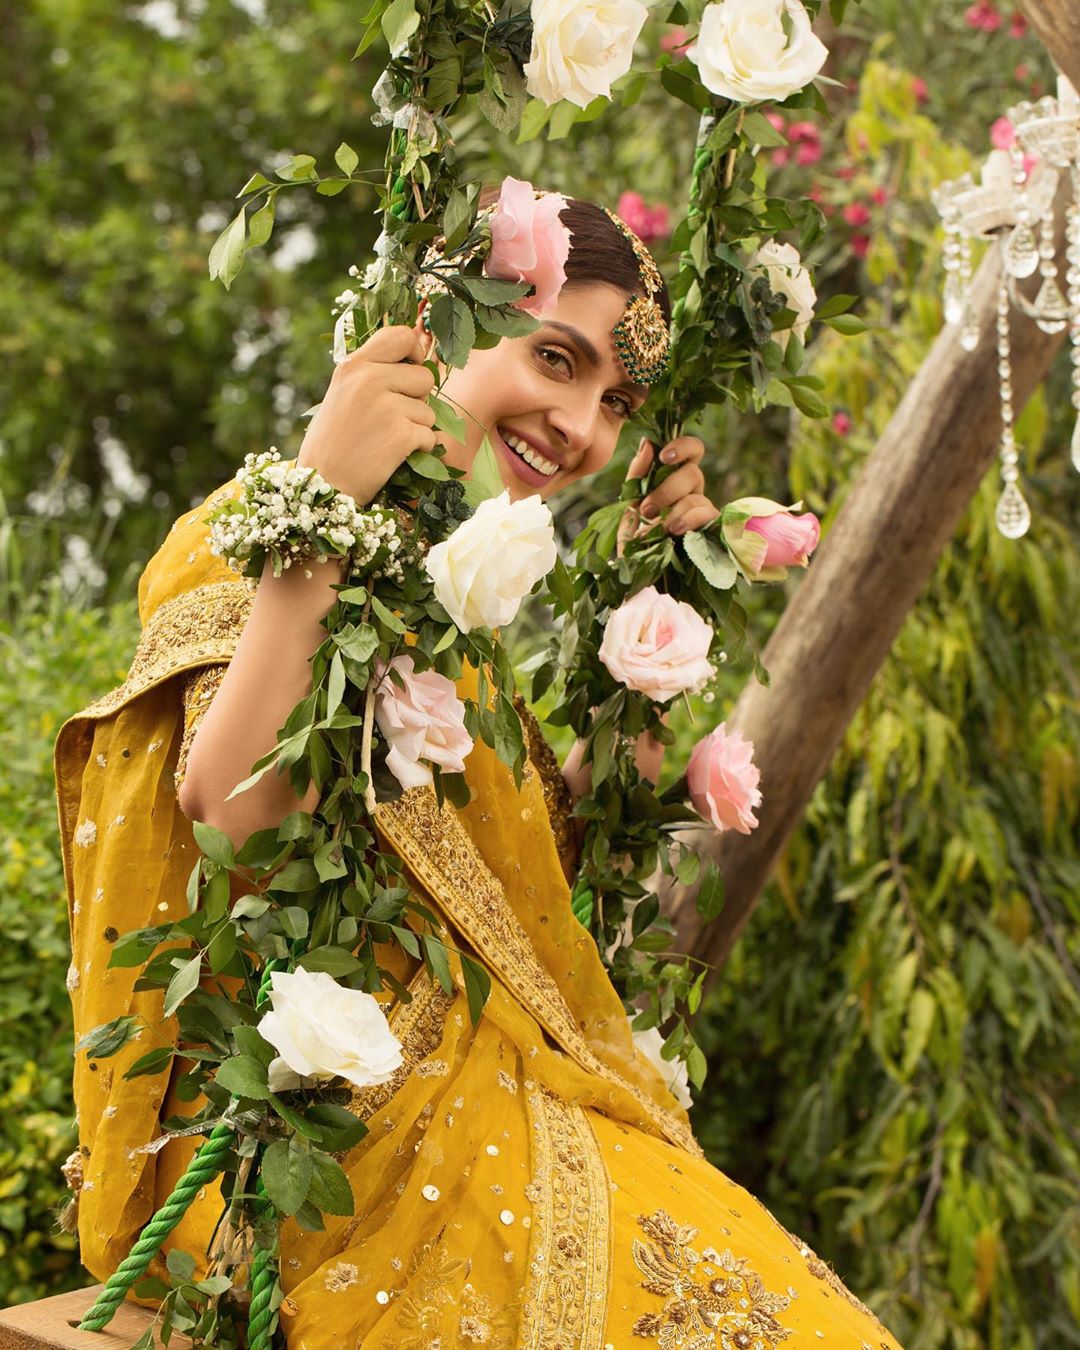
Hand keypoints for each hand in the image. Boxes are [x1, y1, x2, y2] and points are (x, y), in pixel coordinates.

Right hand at [297, 322, 437, 504]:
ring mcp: (386, 406)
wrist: (323, 485)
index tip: (410, 369)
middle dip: (418, 398)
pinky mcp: (401, 434)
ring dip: (416, 427)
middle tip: (392, 418)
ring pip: (429, 409)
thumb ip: (374, 373)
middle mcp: (369, 379)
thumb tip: (421, 357)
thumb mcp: (344, 394)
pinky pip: (430, 435)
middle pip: (425, 376)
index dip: (415, 352)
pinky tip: (393, 455)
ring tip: (385, 440)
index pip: (401, 335)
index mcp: (354, 365)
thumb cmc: (334, 442)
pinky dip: (418, 449)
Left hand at [621, 436, 719, 543]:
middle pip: (692, 471)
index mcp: (674, 481)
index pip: (690, 451)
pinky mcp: (711, 530)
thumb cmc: (635, 543)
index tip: (663, 456)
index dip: (682, 446)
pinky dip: (688, 519)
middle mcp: (692, 492)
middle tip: (647, 510)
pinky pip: (707, 513)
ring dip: (673, 508)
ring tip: (657, 529)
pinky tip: (674, 532)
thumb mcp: (628, 509)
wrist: (642, 578)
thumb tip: (648, 443)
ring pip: (697, 494)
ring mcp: (703, 511)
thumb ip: (637, 477)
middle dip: (667, 488)